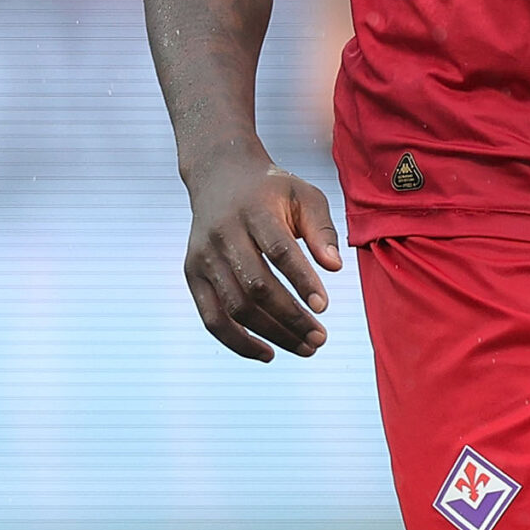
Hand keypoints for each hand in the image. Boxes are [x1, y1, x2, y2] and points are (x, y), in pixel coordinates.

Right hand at [181, 150, 344, 361]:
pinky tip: (268, 353)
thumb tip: (335, 267)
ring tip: (305, 348)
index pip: (278, 250)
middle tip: (321, 338)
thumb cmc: (271, 190)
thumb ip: (321, 229)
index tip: (324, 306)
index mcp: (254, 210)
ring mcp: (204, 257)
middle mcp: (223, 234)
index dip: (301, 280)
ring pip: (235, 307)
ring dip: (272, 334)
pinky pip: (212, 318)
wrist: (220, 176)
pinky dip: (238, 342)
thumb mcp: (304, 195)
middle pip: (256, 286)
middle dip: (290, 318)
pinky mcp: (193, 274)